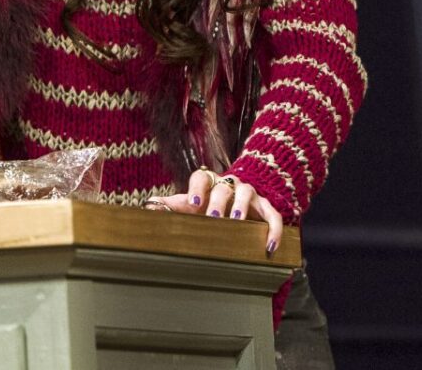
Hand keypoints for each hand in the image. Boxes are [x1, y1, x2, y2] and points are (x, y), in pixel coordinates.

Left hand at [144, 168, 283, 254]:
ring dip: (241, 208)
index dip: (198, 189)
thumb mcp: (191, 205)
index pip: (202, 177)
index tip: (193, 203)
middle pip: (224, 187)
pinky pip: (273, 216)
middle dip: (219, 201)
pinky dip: (273, 230)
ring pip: (246, 194)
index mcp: (209, 182)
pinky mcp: (266, 208)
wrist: (239, 201)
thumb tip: (148, 207)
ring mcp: (249, 194)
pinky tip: (269, 245)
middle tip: (214, 217)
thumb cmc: (209, 205)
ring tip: (237, 222)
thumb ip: (172, 206)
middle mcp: (229, 184)